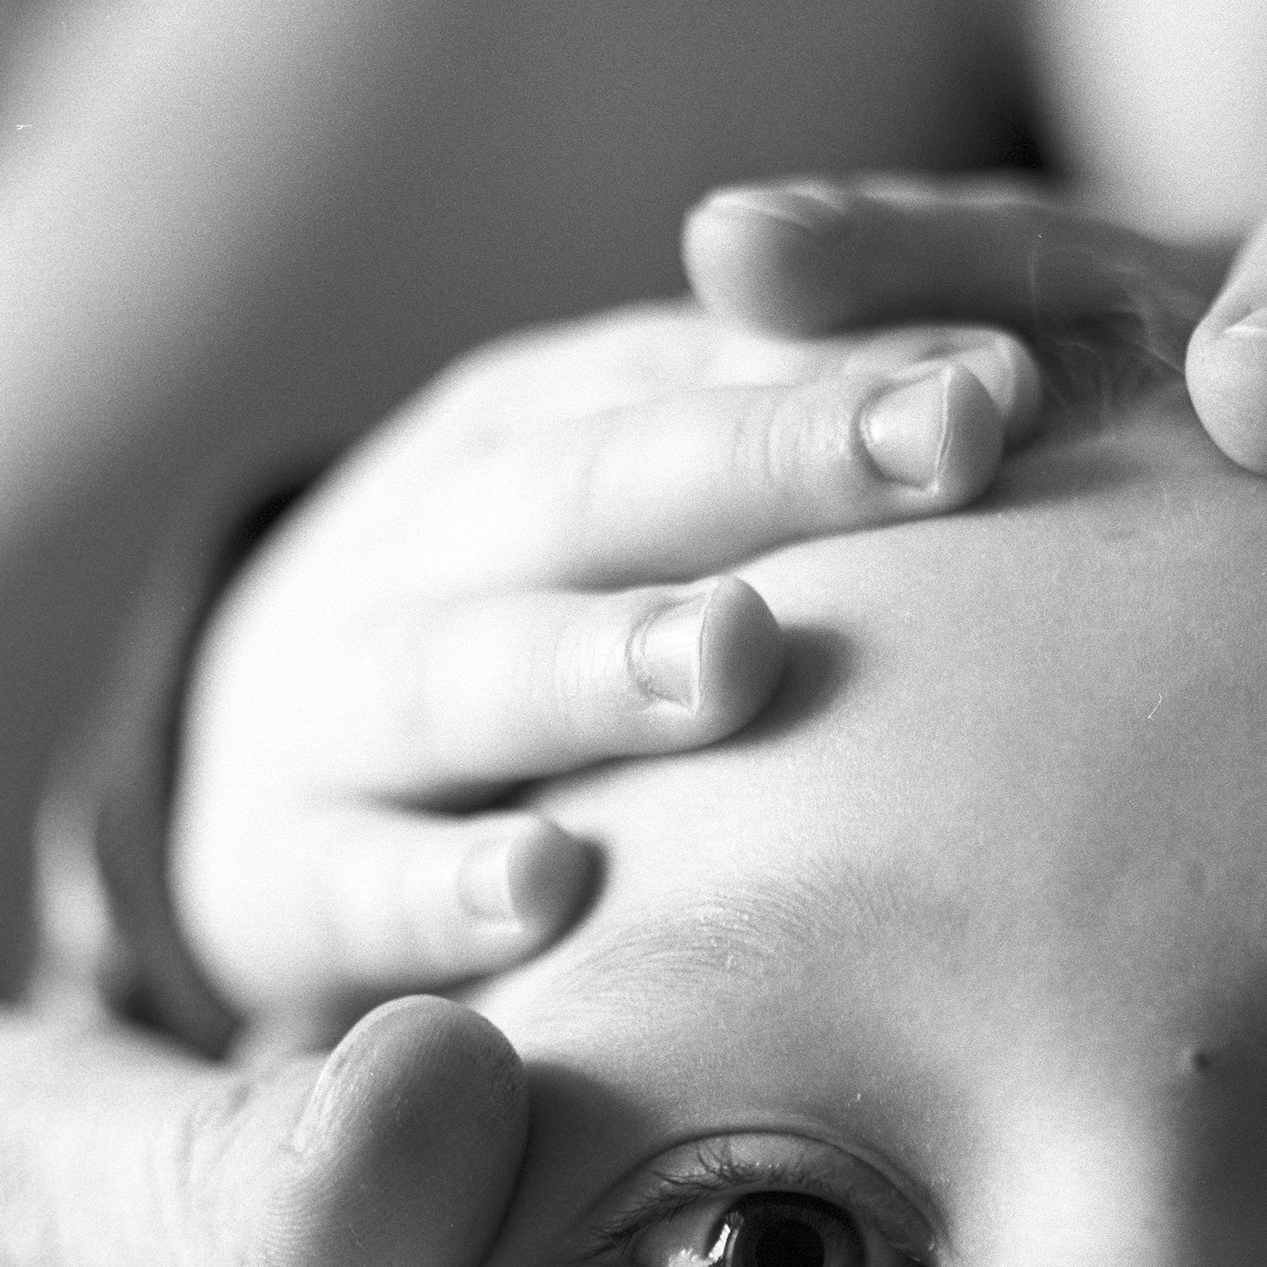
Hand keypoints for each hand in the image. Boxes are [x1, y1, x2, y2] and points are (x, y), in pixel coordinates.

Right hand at [171, 303, 1035, 1035]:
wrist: (249, 790)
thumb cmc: (515, 644)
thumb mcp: (609, 523)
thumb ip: (766, 464)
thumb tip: (1017, 390)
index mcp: (529, 434)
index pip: (691, 379)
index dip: (846, 375)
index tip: (1015, 384)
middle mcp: (433, 544)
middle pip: (597, 489)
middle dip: (770, 464)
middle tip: (938, 450)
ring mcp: (346, 710)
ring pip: (473, 672)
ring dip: (603, 662)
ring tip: (739, 655)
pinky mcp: (293, 879)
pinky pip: (370, 883)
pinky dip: (450, 889)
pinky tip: (551, 890)